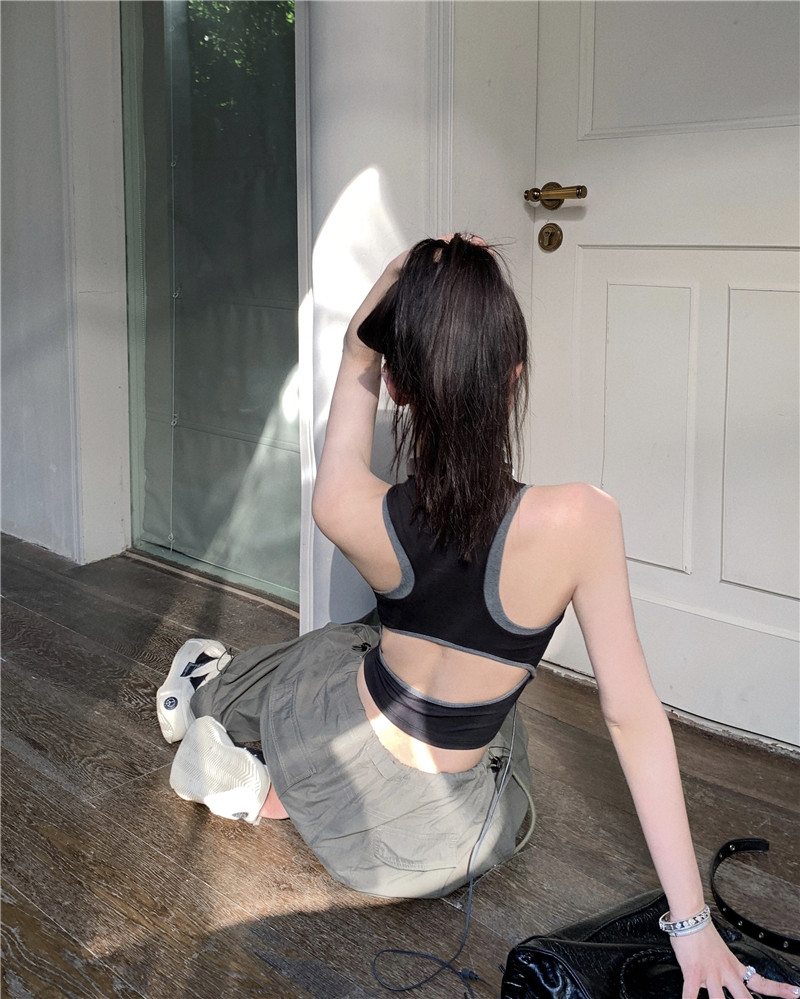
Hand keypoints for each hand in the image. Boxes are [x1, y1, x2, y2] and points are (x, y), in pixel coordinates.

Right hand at [672, 924, 799, 997]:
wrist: (690, 916)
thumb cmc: (701, 932)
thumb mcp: (720, 951)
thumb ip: (722, 970)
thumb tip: (717, 985)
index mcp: (733, 966)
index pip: (761, 982)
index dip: (780, 990)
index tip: (796, 993)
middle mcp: (725, 972)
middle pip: (744, 998)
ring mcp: (710, 973)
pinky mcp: (693, 972)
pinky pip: (690, 994)